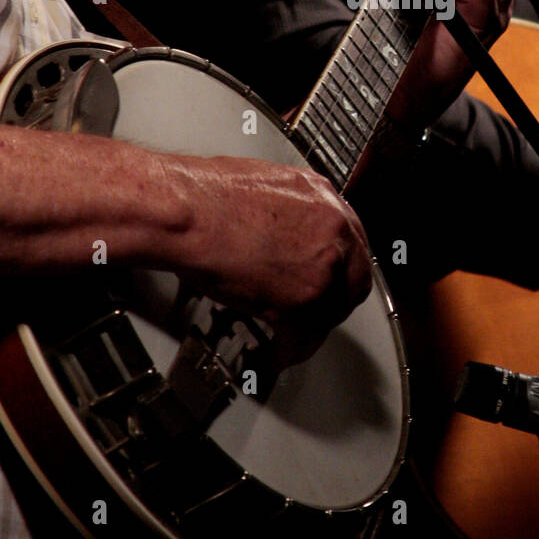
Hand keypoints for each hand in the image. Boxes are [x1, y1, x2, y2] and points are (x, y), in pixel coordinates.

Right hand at [174, 158, 372, 366]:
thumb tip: (284, 231)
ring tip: (292, 337)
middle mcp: (330, 228)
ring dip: (311, 328)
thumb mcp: (264, 185)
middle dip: (334, 300)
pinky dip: (288, 350)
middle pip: (353, 278)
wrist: (184, 213)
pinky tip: (277, 352)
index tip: (329, 279)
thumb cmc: (203, 196)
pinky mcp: (300, 302)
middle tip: (317, 312)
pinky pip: (302, 339)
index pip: (350, 240)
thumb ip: (289, 212)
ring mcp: (321, 266)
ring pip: (330, 312)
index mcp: (321, 196)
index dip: (338, 267)